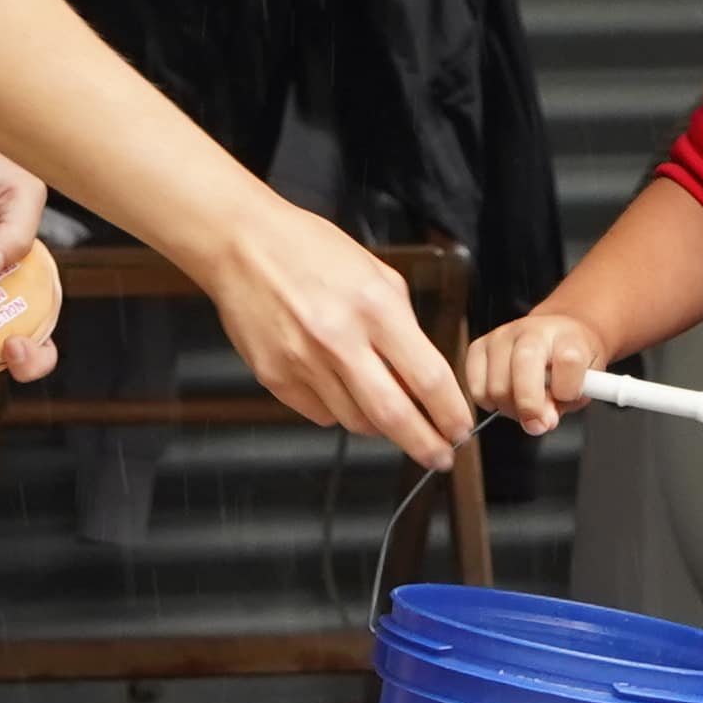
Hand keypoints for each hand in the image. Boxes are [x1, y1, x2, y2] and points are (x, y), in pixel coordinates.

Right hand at [197, 200, 470, 467]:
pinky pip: (320, 414)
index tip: (459, 429)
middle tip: (439, 457)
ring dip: (379, 425)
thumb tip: (420, 380)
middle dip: (424, 444)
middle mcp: (339, 339)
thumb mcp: (377, 275)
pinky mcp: (275, 378)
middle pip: (393, 415)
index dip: (450, 413)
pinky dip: (338, 410)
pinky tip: (338, 386)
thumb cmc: (311, 250)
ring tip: (385, 409)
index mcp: (375, 307)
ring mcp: (303, 362)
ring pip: (356, 421)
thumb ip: (403, 327)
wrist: (242, 245)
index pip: (427, 377)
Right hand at [462, 307, 610, 437]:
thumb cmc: (569, 362)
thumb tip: (541, 421)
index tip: (566, 398)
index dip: (567, 389)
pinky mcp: (478, 347)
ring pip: (496, 385)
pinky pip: (476, 387)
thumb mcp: (582, 384)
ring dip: (509, 408)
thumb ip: (565, 404)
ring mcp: (502, 336)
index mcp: (567, 336)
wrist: (555, 337)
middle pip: (524, 365)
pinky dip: (488, 402)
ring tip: (522, 406)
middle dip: (530, 405)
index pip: (569, 360)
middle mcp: (532, 331)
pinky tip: (505, 397)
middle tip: (537, 422)